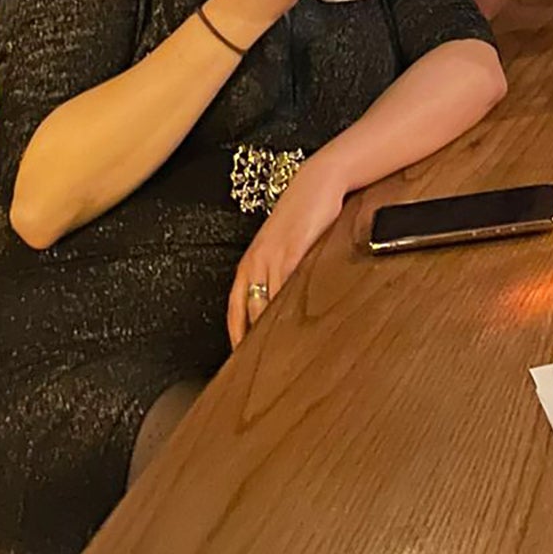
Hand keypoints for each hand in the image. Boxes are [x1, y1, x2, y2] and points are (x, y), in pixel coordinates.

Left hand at [227, 159, 344, 346]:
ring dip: (272, 333)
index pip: (235, 312)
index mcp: (248, 265)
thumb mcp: (284, 248)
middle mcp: (254, 264)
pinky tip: (299, 327)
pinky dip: (290, 312)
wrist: (317, 184)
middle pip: (249, 314)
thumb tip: (283, 308)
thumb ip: (280, 275)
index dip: (237, 339)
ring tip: (284, 358)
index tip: (241, 364)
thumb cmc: (303, 216)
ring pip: (266, 306)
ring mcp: (272, 259)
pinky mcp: (292, 253)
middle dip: (254, 342)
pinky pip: (286, 290)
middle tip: (264, 370)